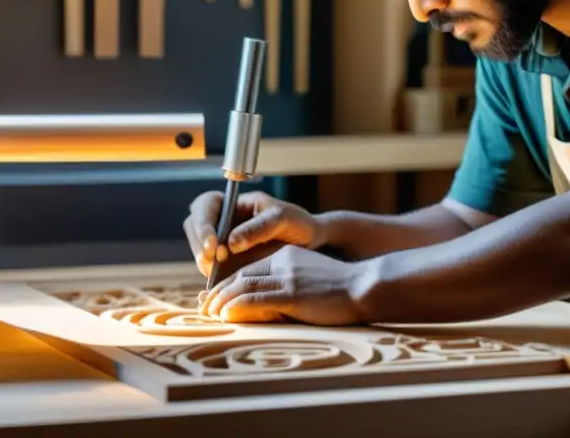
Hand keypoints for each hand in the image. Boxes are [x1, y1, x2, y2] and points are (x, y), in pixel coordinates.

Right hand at [183, 191, 325, 278]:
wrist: (309, 240)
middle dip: (198, 245)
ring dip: (203, 261)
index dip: (203, 224)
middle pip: (194, 226)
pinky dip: (213, 274)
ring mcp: (223, 239)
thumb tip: (230, 244)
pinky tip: (222, 282)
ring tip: (216, 273)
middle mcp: (224, 219)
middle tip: (211, 262)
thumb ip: (257, 228)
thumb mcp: (281, 219)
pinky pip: (212, 265)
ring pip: (200, 248)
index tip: (213, 244)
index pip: (206, 205)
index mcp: (235, 202)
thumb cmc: (297, 222)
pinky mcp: (228, 259)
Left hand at [199, 245, 367, 325]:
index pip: (249, 270)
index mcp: (287, 256)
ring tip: (209, 314)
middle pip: (241, 276)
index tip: (214, 298)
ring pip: (244, 285)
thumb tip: (265, 307)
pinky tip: (226, 314)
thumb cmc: (342, 289)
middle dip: (218, 293)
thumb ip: (288, 288)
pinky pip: (256, 297)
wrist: (365, 286)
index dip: (228, 284)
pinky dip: (237, 306)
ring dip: (222, 301)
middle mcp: (284, 262)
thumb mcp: (310, 281)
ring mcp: (288, 276)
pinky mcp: (293, 292)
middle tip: (203, 307)